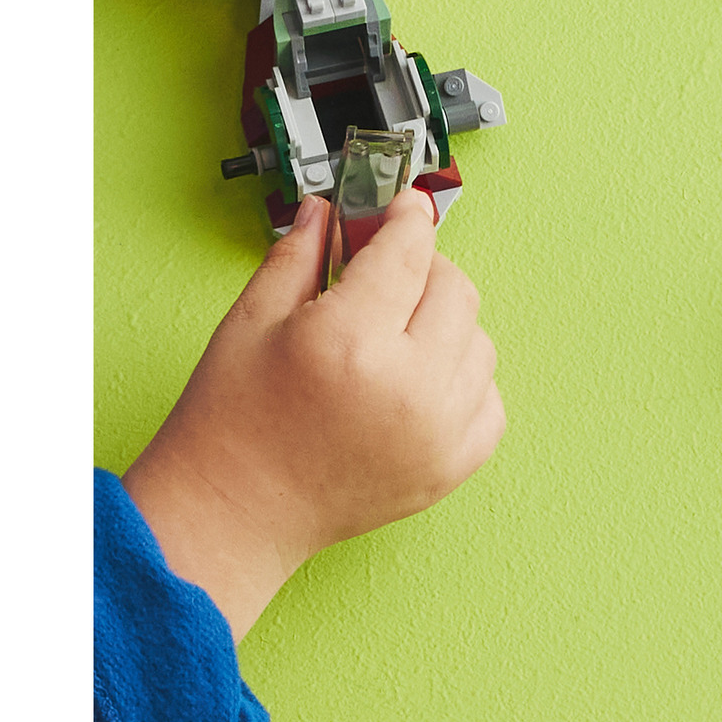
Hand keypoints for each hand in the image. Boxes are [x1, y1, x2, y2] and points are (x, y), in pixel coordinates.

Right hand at [121, 190, 503, 640]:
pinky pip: (489, 400)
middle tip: (388, 275)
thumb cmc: (232, 423)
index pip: (409, 251)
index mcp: (351, 341)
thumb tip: (331, 210)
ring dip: (444, 325)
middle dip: (424, 270)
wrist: (234, 513)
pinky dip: (462, 381)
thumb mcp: (251, 321)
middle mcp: (407, 386)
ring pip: (479, 341)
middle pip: (455, 290)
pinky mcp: (451, 468)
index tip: (403, 208)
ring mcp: (437, 432)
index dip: (406, 218)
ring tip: (394, 336)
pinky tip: (417, 380)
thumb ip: (300, 255)